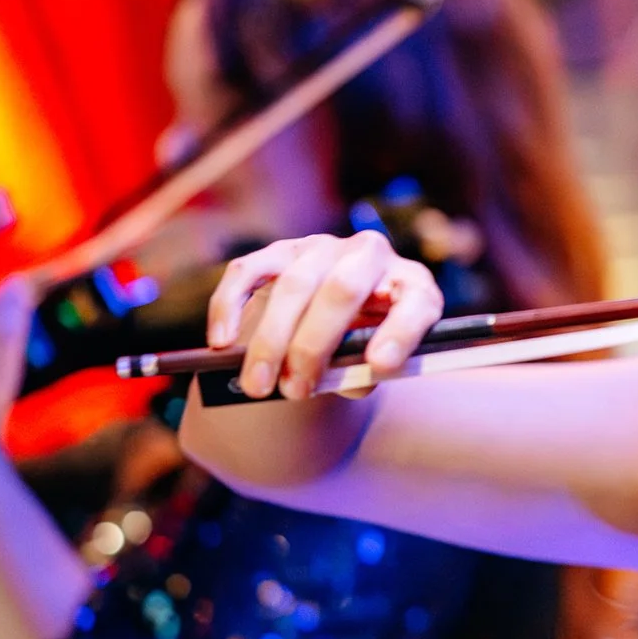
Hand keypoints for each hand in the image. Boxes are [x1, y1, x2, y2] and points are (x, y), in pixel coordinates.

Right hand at [205, 230, 443, 399]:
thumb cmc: (366, 346)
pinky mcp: (281, 252)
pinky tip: (221, 342)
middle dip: (314, 345)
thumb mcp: (375, 365)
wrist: (342, 318)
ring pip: (293, 285)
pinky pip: (248, 271)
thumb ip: (362, 372)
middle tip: (295, 390)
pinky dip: (230, 307)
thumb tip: (339, 379)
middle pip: (342, 290)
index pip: (416, 302)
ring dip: (271, 340)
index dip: (400, 332)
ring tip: (260, 385)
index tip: (378, 365)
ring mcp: (323, 248)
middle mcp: (370, 255)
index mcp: (411, 285)